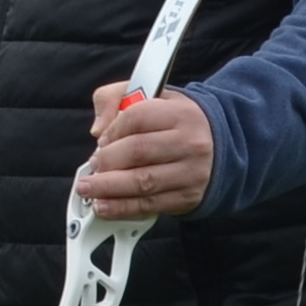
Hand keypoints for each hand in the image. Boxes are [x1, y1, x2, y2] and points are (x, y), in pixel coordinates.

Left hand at [69, 83, 215, 218]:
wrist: (217, 148)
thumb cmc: (176, 123)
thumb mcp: (152, 97)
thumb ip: (116, 98)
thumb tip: (98, 128)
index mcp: (180, 113)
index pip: (137, 117)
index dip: (112, 130)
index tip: (101, 139)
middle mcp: (189, 143)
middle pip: (138, 151)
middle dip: (107, 160)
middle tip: (93, 165)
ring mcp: (190, 173)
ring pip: (142, 182)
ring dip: (108, 188)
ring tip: (88, 188)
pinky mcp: (186, 197)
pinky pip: (148, 205)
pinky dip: (121, 208)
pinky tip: (103, 206)